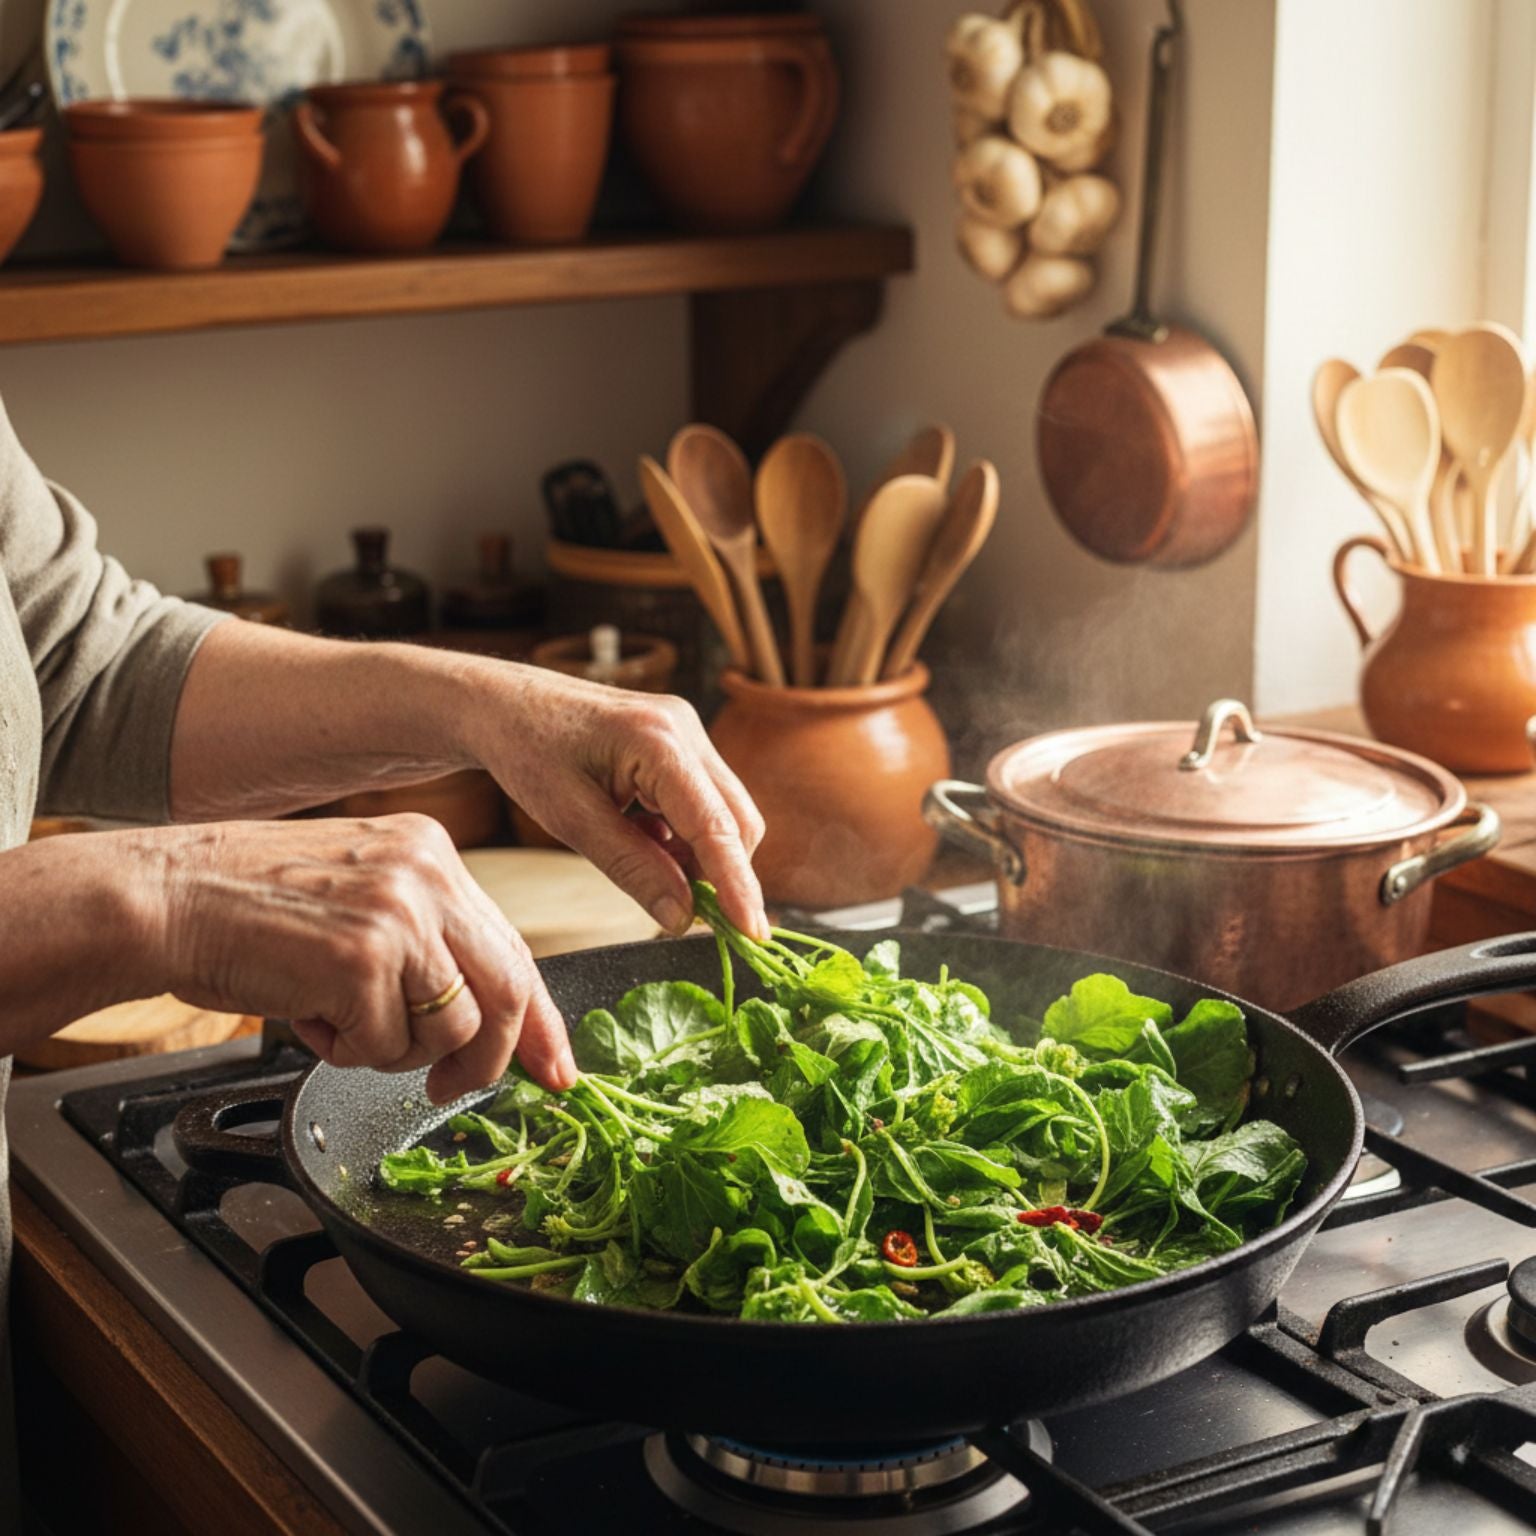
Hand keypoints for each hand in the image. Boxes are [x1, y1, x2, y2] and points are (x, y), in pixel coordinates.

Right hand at [154, 814, 576, 1102]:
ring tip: (336, 1021)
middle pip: (508, 993)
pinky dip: (345, 1051)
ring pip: (450, 1029)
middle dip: (488, 1060)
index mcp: (432, 853)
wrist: (162, 896)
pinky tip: (305, 1014)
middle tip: (451, 1088)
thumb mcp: (357, 894)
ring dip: (394, 1051)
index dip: (542, 1020)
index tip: (557, 1068)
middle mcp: (429, 876)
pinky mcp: (364, 961)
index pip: (514, 947)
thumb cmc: (243, 905)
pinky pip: (385, 1046)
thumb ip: (422, 939)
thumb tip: (475, 1016)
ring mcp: (401, 917)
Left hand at [471, 669, 769, 939]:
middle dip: (720, 873)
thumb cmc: (527, 752)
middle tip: (682, 914)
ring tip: (645, 866)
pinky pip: (705, 802)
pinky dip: (684, 836)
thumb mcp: (571, 820)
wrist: (504, 703)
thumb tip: (683, 918)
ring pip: (726, 814)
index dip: (739, 885)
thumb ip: (632, 869)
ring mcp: (689, 732)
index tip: (753, 934)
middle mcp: (686, 730)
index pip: (717, 826)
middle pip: (737, 821)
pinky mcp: (683, 742)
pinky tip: (642, 838)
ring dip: (699, 856)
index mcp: (658, 741)